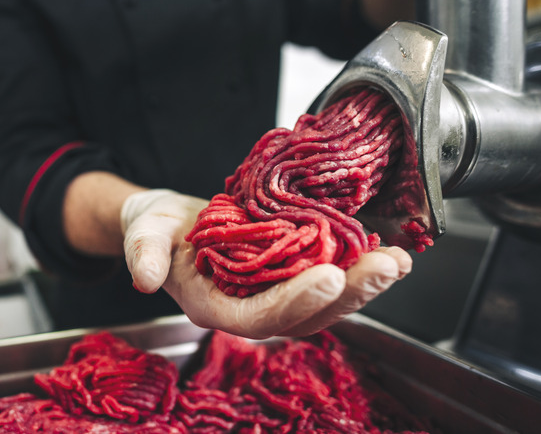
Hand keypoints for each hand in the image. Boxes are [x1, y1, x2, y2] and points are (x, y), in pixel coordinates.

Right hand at [121, 189, 412, 339]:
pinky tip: (390, 251)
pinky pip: (330, 280)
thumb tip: (144, 278)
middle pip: (305, 316)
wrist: (173, 224)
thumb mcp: (143, 232)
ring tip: (397, 260)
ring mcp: (275, 295)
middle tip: (384, 266)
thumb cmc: (157, 229)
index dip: (293, 301)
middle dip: (349, 294)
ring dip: (364, 285)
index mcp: (215, 306)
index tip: (327, 275)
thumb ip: (144, 252)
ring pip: (326, 304)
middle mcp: (251, 309)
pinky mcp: (292, 277)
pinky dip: (360, 268)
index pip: (258, 316)